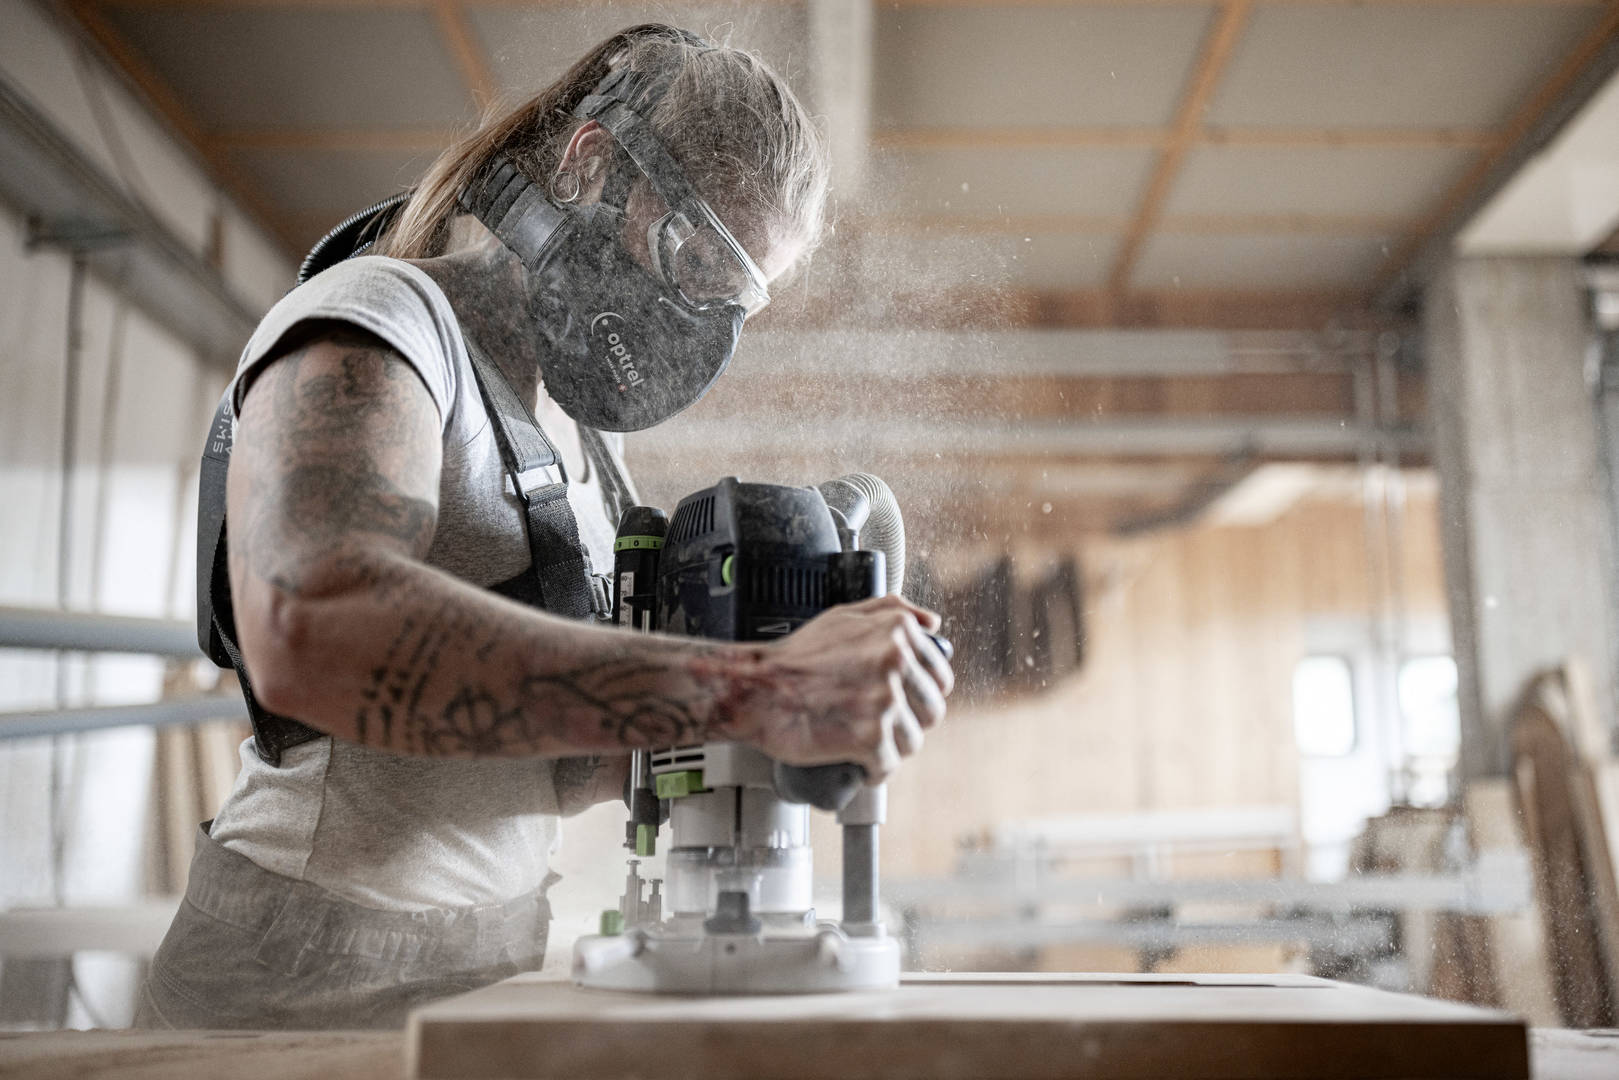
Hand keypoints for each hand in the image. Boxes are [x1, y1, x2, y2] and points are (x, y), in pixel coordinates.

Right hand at [727, 595, 954, 781]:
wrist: (755, 688)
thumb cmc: (795, 656)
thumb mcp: (845, 615)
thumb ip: (893, 610)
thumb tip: (932, 624)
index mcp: (897, 633)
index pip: (939, 676)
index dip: (920, 693)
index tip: (903, 702)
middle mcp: (896, 664)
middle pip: (931, 711)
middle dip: (906, 722)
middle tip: (877, 724)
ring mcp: (884, 702)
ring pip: (912, 741)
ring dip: (888, 748)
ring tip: (862, 742)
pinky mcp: (870, 738)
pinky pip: (887, 766)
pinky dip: (871, 770)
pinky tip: (854, 760)